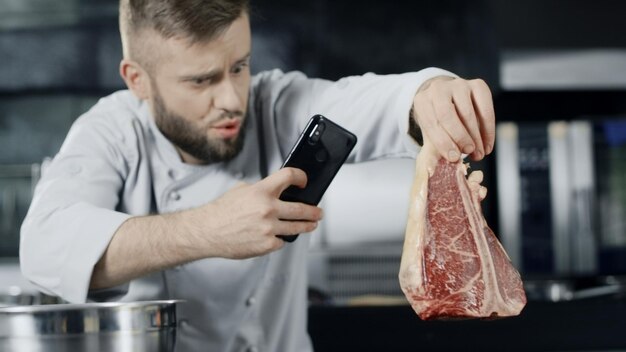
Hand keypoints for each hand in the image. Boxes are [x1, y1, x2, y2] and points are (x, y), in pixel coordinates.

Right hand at [183, 167, 322, 258]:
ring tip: (311, 225)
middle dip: (314, 211)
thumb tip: (276, 191)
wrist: (207, 231)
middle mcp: (268, 208)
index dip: (301, 177)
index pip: (289, 177)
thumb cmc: (221, 212)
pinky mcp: (267, 244)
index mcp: (262, 191)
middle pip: (302, 208)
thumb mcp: (241, 190)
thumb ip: (261, 190)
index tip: (304, 181)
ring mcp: (269, 228)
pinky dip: (280, 239)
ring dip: (307, 226)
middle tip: (317, 212)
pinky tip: (277, 236)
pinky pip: (281, 241)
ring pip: (297, 227)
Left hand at [412, 76, 494, 161]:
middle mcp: (438, 89)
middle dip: (459, 137)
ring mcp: (459, 84)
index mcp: (422, 101)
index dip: (443, 142)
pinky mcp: (477, 84)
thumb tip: (439, 166)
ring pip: (467, 112)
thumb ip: (434, 147)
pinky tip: (487, 144)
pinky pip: (485, 108)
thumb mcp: (431, 132)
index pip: (431, 122)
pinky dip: (488, 129)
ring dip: (475, 137)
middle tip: (469, 153)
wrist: (448, 99)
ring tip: (479, 153)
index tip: (454, 158)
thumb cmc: (438, 120)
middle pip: (448, 115)